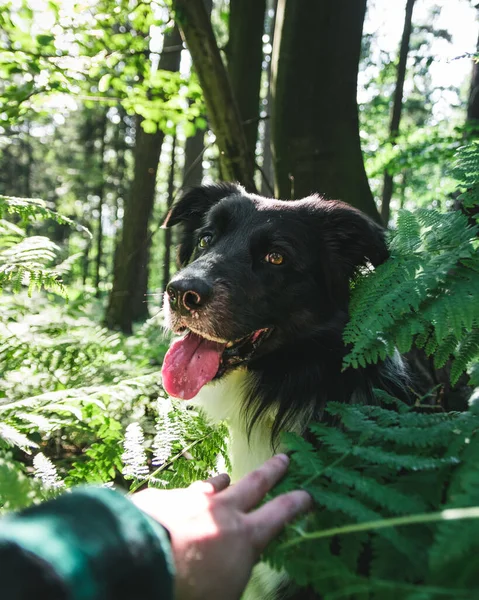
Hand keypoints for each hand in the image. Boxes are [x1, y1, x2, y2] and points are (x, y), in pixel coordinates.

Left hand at [132, 454, 311, 599]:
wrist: (138, 562)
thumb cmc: (189, 590)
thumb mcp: (224, 595)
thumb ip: (235, 575)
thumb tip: (233, 570)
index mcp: (244, 536)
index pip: (279, 515)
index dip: (296, 504)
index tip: (307, 494)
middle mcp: (222, 510)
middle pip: (254, 484)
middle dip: (272, 471)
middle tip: (283, 457)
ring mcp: (192, 499)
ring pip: (213, 485)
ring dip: (222, 482)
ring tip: (224, 477)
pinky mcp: (164, 498)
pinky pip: (179, 495)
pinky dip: (185, 499)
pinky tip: (176, 504)